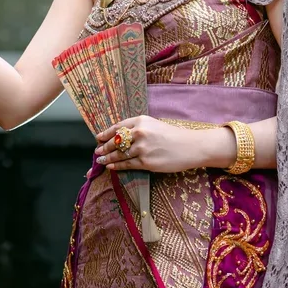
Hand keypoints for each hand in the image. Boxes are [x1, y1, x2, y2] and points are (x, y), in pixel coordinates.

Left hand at [92, 116, 221, 174]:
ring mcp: (142, 148)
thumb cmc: (173, 136)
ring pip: (119, 154)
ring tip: (100, 160)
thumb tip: (120, 137)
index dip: (106, 133)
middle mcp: (139, 133)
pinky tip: (111, 166)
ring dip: (107, 158)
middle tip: (97, 151)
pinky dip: (117, 166)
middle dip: (104, 147)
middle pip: (115, 141)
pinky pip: (127, 164)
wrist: (191, 146)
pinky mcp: (146, 162)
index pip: (117, 127)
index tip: (98, 138)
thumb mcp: (154, 125)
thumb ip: (138, 128)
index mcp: (141, 121)